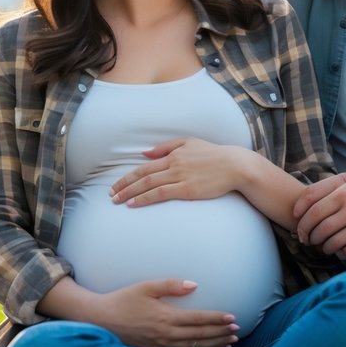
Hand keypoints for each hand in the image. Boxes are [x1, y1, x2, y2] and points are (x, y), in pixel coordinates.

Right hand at [91, 279, 239, 346]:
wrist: (101, 321)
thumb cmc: (123, 300)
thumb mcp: (145, 287)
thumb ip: (170, 285)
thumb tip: (194, 285)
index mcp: (166, 317)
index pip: (198, 319)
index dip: (217, 319)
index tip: (233, 317)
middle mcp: (166, 334)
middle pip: (200, 335)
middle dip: (221, 333)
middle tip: (238, 331)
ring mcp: (162, 346)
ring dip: (214, 346)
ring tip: (229, 343)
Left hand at [111, 138, 244, 206]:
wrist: (235, 165)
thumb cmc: (214, 155)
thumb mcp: (189, 143)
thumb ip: (166, 147)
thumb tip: (144, 153)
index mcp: (173, 154)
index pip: (144, 167)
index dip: (127, 176)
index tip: (115, 185)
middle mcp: (173, 165)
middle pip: (142, 176)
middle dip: (123, 186)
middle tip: (110, 195)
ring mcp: (180, 177)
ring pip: (148, 185)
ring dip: (130, 194)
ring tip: (117, 201)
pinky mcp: (187, 190)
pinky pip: (161, 194)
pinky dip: (145, 198)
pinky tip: (134, 203)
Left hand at [293, 171, 345, 258]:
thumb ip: (326, 185)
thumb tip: (302, 202)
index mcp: (342, 192)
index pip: (310, 208)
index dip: (299, 221)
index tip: (297, 228)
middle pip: (318, 228)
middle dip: (308, 237)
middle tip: (308, 240)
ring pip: (332, 242)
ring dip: (323, 247)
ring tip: (323, 246)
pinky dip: (341, 253)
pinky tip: (340, 249)